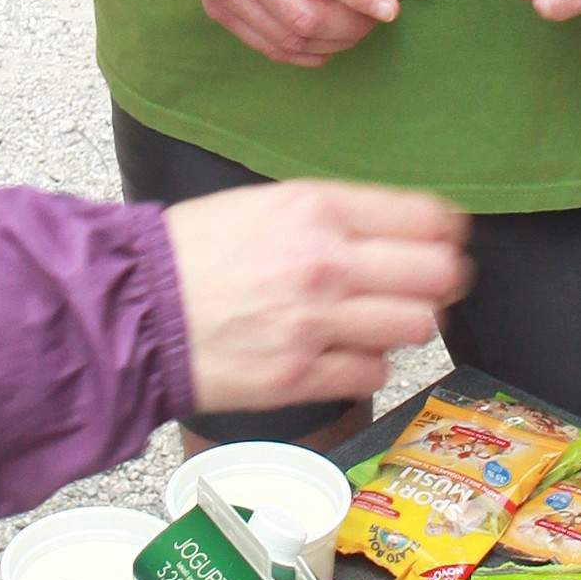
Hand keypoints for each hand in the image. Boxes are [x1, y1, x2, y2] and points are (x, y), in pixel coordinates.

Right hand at [163, 179, 470, 417]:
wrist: (133, 309)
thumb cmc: (192, 254)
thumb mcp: (265, 205)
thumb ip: (334, 215)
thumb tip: (398, 232)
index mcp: (318, 209)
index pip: (428, 218)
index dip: (446, 233)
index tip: (443, 242)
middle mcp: (326, 263)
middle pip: (438, 274)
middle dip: (438, 281)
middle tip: (423, 287)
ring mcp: (317, 322)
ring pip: (416, 326)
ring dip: (404, 325)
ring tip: (377, 321)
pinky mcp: (301, 374)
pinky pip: (374, 372)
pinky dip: (366, 365)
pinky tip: (342, 353)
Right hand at [167, 0, 440, 67]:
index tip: (390, 4)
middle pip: (302, 11)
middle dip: (352, 23)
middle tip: (382, 11)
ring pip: (288, 35)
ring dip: (334, 39)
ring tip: (360, 22)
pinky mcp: (215, 5)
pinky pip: (268, 45)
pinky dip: (306, 49)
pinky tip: (328, 35)